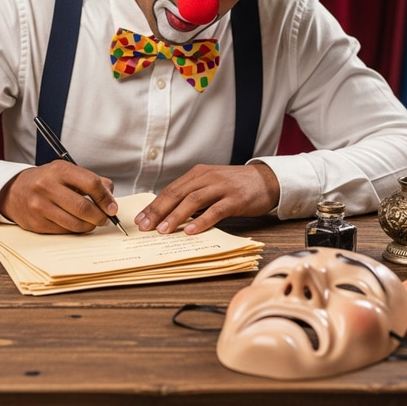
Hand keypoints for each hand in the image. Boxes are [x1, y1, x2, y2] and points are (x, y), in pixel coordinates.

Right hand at [0, 161, 116, 233]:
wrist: (14, 191)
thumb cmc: (46, 180)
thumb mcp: (66, 172)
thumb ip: (90, 180)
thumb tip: (110, 197)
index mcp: (59, 170)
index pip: (91, 183)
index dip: (106, 198)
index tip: (112, 207)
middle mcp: (47, 186)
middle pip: (83, 207)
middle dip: (100, 216)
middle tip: (105, 218)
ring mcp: (40, 206)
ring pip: (75, 223)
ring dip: (90, 225)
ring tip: (93, 222)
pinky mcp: (36, 223)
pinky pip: (64, 231)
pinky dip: (75, 230)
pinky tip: (77, 224)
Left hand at [134, 163, 279, 234]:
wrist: (266, 180)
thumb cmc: (236, 185)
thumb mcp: (211, 184)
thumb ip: (193, 194)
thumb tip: (169, 213)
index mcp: (197, 174)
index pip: (170, 190)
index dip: (154, 205)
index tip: (140, 219)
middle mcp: (207, 177)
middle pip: (177, 194)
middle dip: (158, 211)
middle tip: (144, 226)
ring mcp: (221, 187)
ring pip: (193, 201)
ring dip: (175, 216)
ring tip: (163, 230)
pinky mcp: (235, 199)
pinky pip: (215, 210)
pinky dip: (201, 221)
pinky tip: (190, 231)